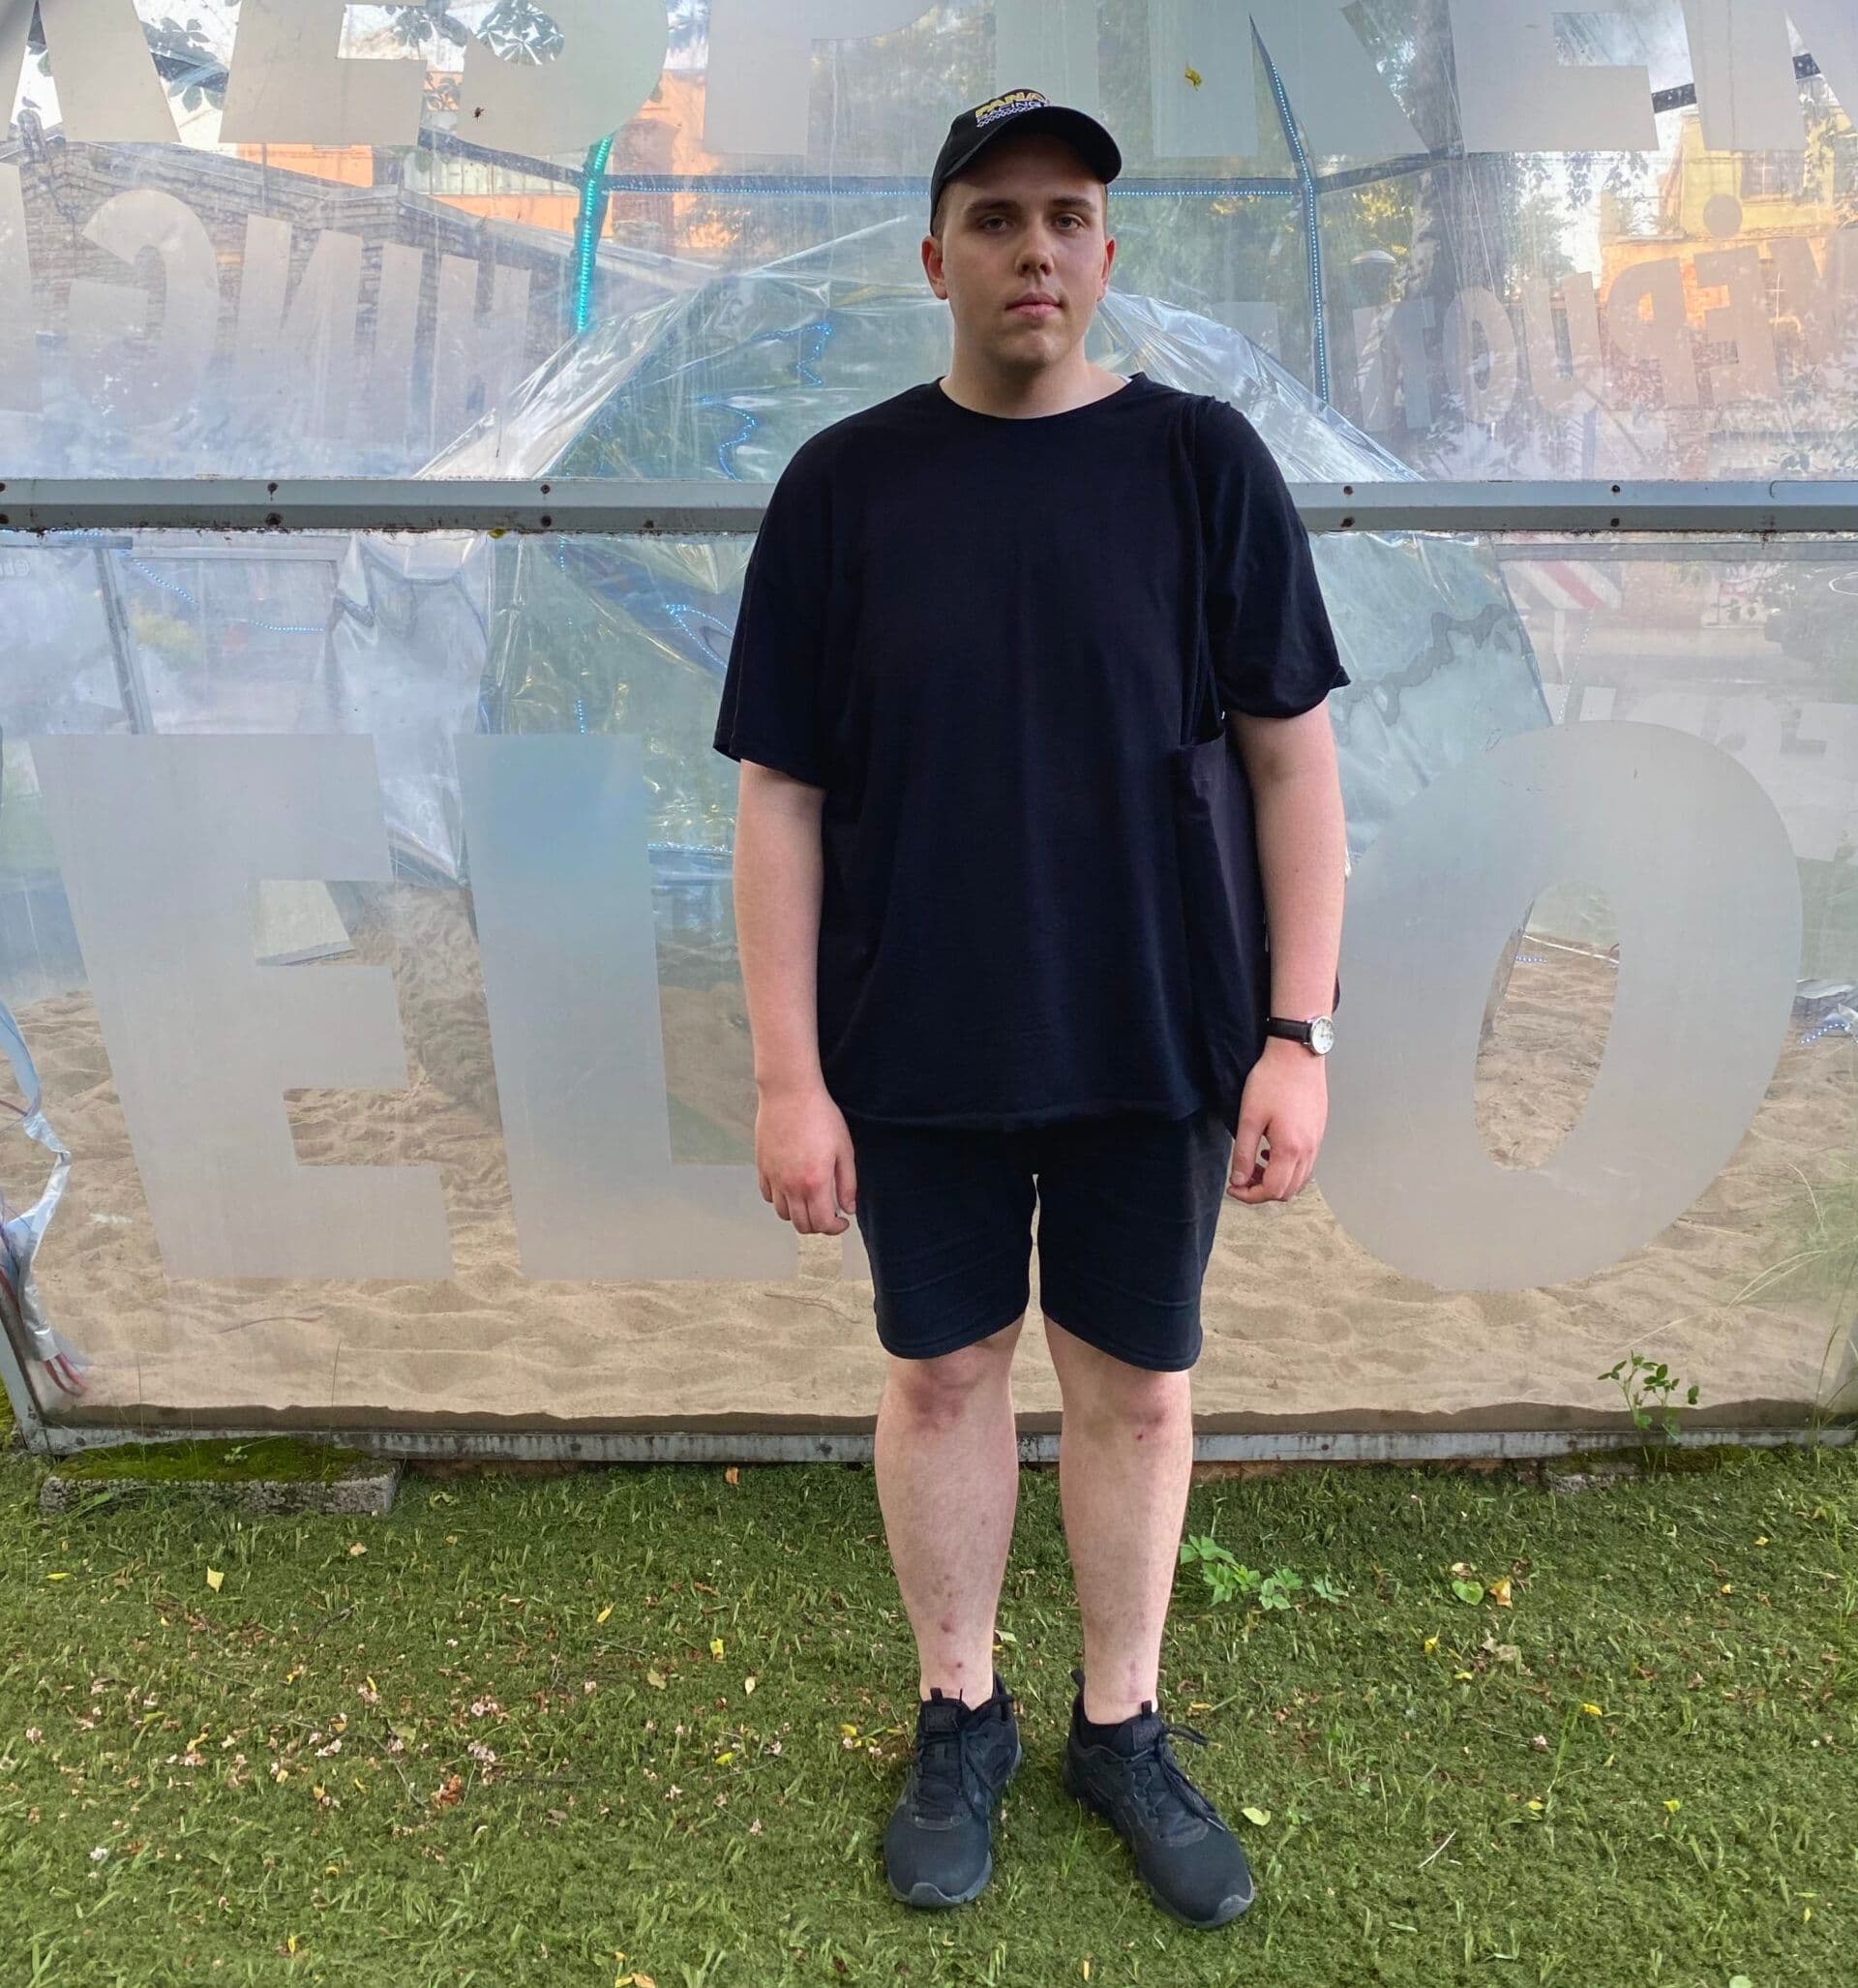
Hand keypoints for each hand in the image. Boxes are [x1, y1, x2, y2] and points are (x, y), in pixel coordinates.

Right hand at [755, 1082, 857, 1233]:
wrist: (790, 1093)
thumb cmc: (821, 1116)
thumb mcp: (844, 1149)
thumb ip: (847, 1183)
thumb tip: (849, 1209)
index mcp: (815, 1182)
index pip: (822, 1223)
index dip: (835, 1228)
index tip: (843, 1221)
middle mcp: (791, 1185)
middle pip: (801, 1225)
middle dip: (818, 1226)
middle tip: (829, 1214)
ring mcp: (774, 1177)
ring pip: (784, 1214)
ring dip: (799, 1214)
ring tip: (811, 1200)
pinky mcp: (762, 1167)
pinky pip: (769, 1195)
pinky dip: (781, 1199)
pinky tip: (792, 1187)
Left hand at [1227, 1041, 1326, 1204]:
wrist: (1297, 1054)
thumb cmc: (1272, 1081)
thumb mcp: (1249, 1118)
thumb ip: (1244, 1153)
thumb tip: (1238, 1180)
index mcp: (1291, 1149)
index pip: (1273, 1190)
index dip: (1250, 1196)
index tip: (1233, 1187)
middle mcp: (1309, 1150)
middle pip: (1288, 1190)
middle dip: (1262, 1191)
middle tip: (1241, 1178)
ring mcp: (1317, 1140)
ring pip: (1299, 1178)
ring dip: (1276, 1179)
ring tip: (1255, 1164)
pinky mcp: (1318, 1131)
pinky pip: (1306, 1162)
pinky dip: (1288, 1167)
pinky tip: (1271, 1151)